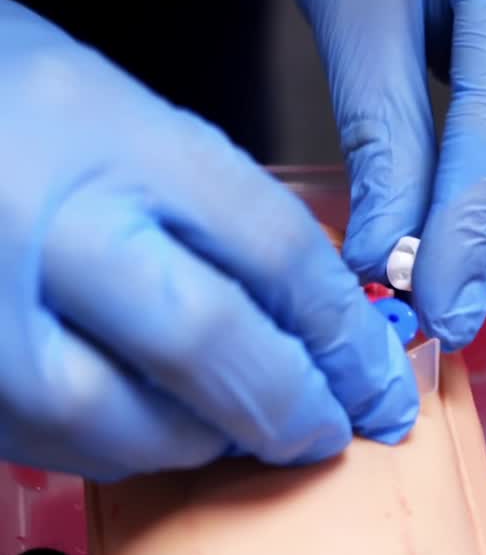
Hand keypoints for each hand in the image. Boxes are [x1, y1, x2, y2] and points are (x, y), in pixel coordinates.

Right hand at [0, 0, 418, 480]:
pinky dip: (125, 449)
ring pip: (123, 420)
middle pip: (206, 343)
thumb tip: (314, 315)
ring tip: (249, 431)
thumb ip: (208, 203)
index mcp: (102, 131)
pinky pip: (51, 442)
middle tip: (336, 430)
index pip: (271, 249)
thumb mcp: (114, 105)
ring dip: (208, 442)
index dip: (343, 330)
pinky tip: (162, 430)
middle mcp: (37, 220)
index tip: (378, 374)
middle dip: (291, 406)